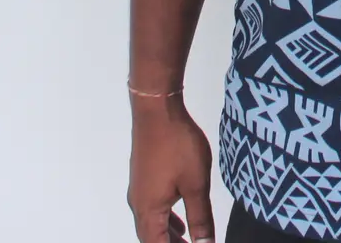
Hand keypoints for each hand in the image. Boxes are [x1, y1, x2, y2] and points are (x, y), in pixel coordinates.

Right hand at [129, 97, 216, 242]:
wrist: (157, 111)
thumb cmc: (176, 145)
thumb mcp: (196, 185)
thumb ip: (201, 218)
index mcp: (149, 211)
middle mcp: (139, 204)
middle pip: (152, 238)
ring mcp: (139, 190)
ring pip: (151, 224)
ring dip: (168, 235)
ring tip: (187, 241)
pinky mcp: (143, 178)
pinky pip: (152, 208)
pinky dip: (165, 219)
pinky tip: (179, 217)